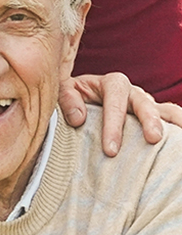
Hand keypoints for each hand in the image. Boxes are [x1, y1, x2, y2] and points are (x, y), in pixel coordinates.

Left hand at [59, 72, 181, 155]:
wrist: (81, 98)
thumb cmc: (73, 97)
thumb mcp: (64, 91)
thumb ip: (67, 100)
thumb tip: (78, 119)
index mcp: (111, 84)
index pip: (115, 102)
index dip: (114, 125)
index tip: (110, 150)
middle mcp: (133, 92)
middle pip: (144, 103)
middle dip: (149, 120)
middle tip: (153, 139)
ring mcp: (146, 105)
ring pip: (165, 110)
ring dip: (173, 122)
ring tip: (177, 140)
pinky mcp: (154, 117)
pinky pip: (170, 119)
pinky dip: (177, 127)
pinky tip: (179, 142)